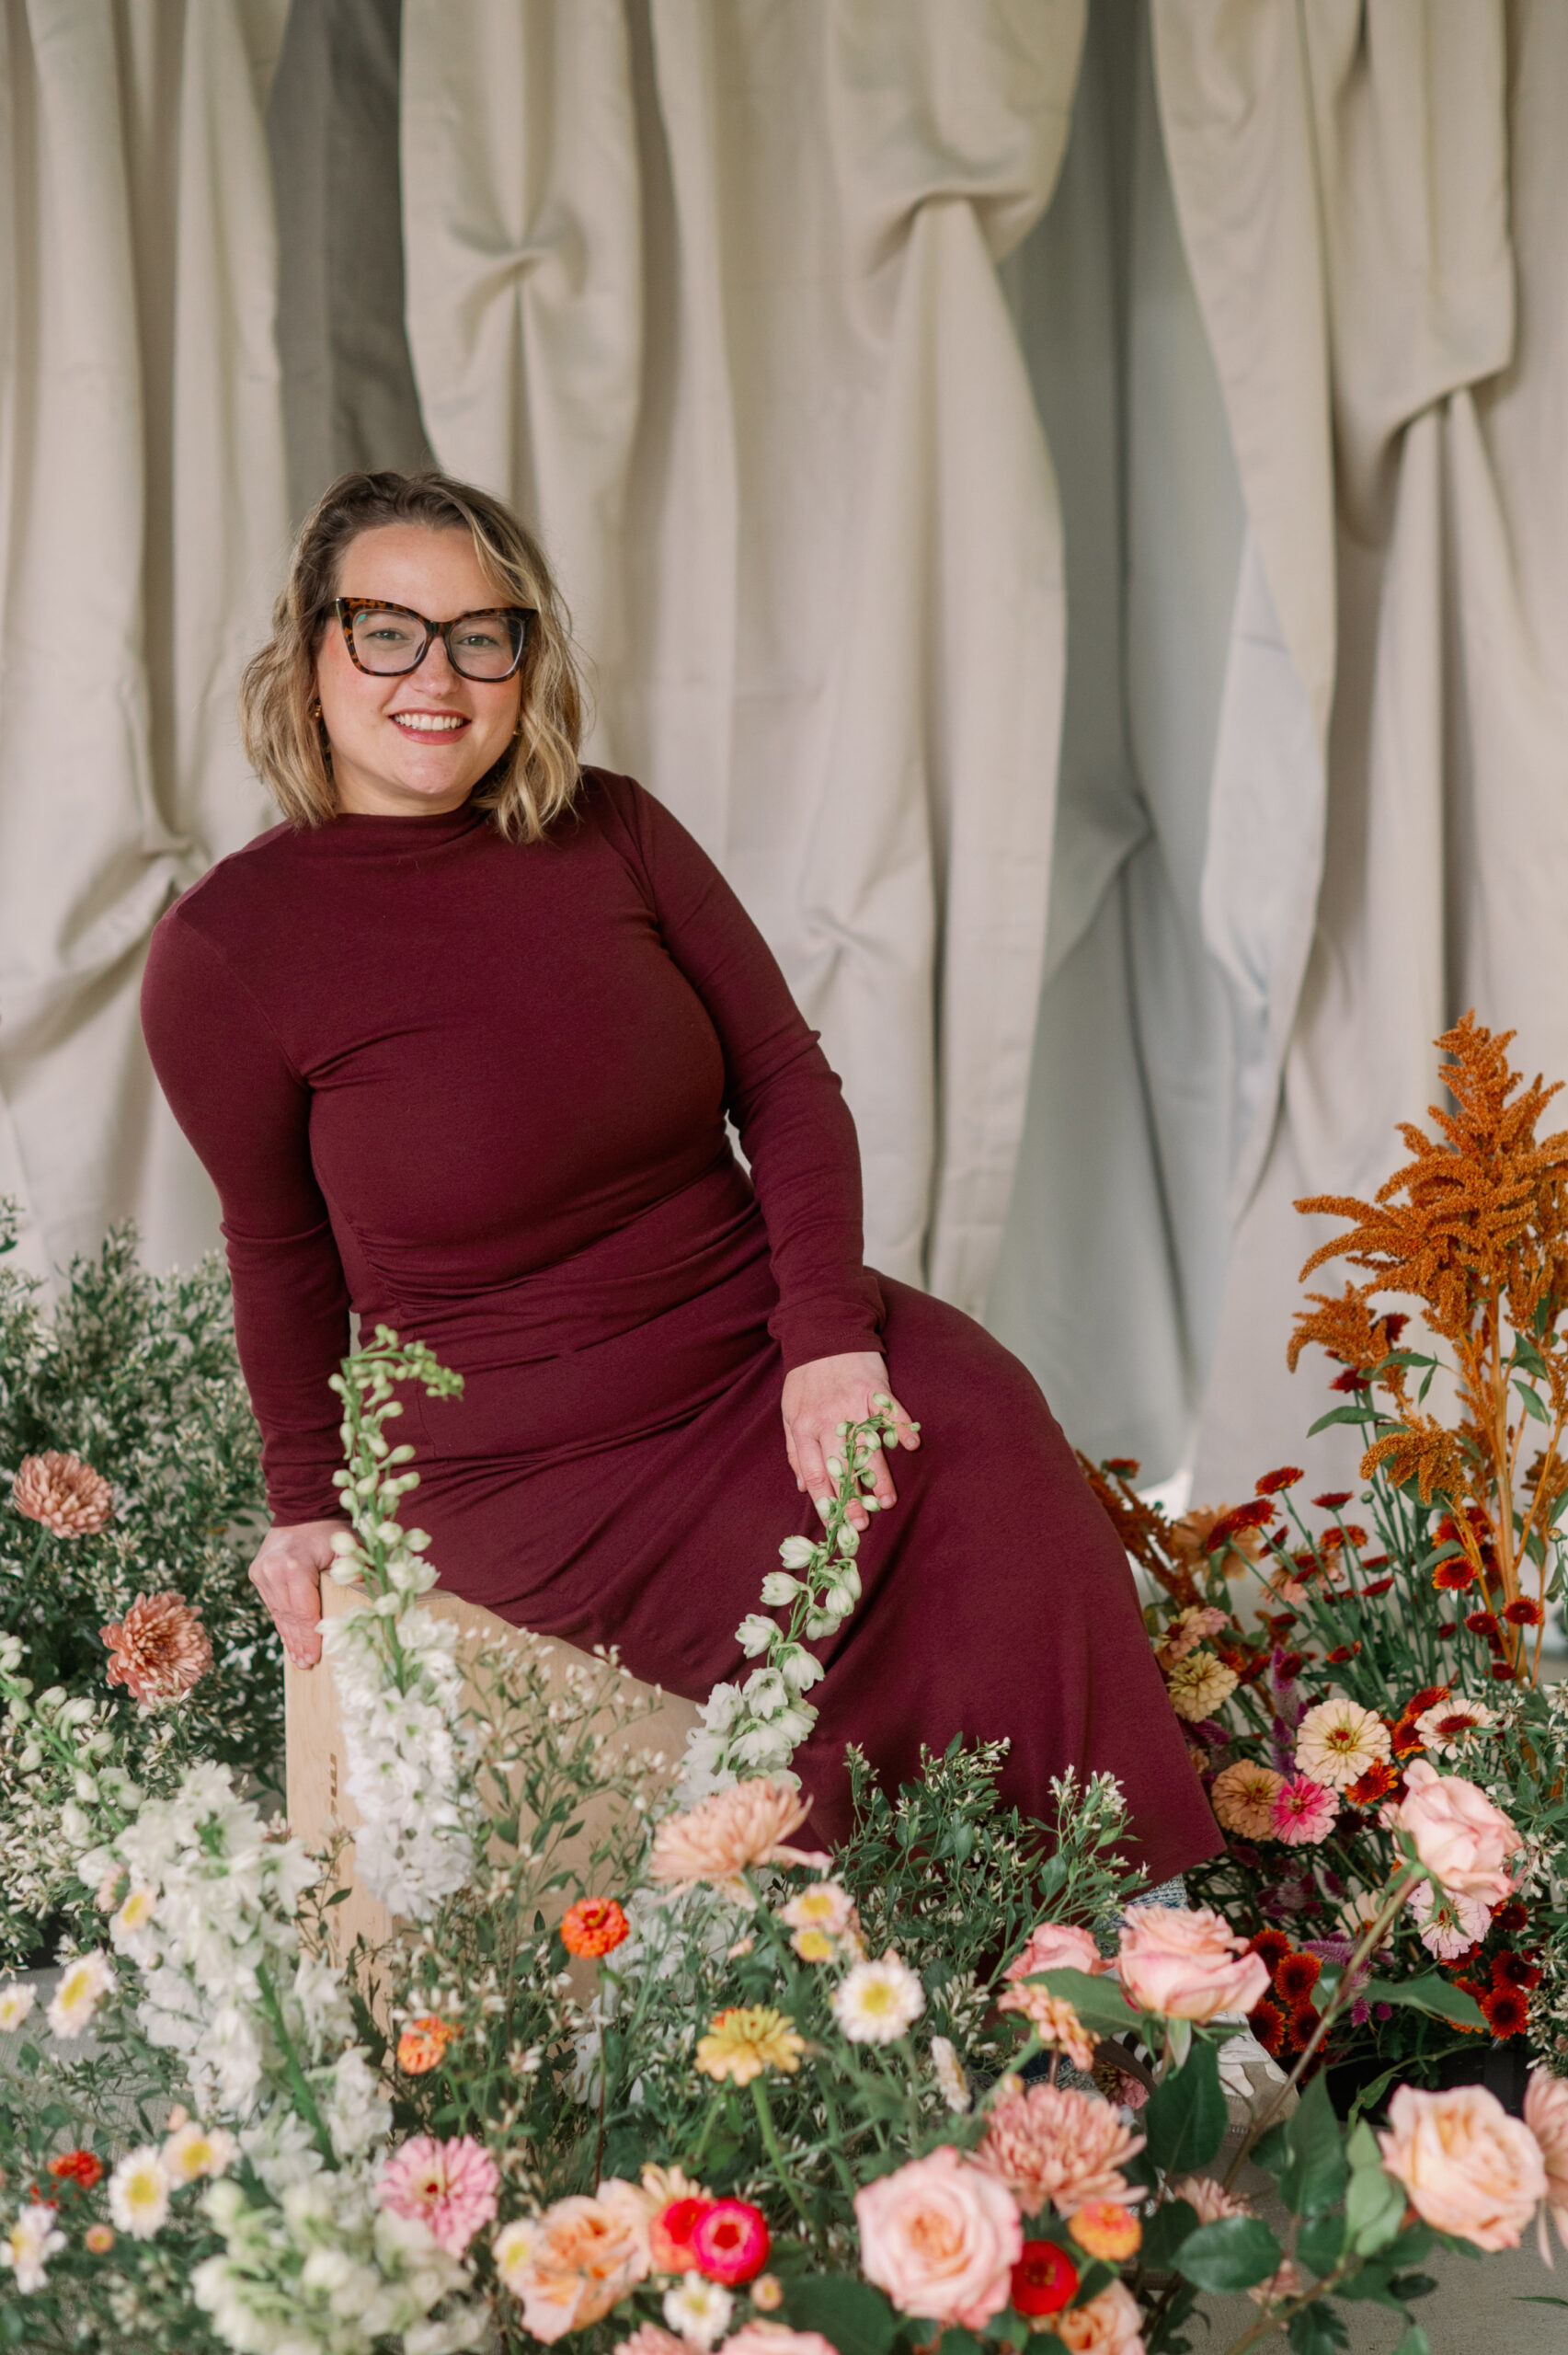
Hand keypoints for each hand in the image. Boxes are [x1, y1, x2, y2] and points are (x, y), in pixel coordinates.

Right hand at [247, 1520, 342, 1668]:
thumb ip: (355, 1571)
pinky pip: (272, 1606)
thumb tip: (370, 1599)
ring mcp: (261, 1574)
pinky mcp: (257, 1575)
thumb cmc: (329, 1530)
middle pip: (290, 1616)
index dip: (310, 1637)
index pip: (304, 1611)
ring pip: (278, 1613)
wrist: (300, 1510)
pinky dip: (282, 1623)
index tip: (315, 1658)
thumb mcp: (347, 1545)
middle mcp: (272, 1571)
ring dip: (289, 1637)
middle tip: (307, 1665)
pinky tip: (289, 1640)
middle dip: (300, 1643)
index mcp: (293, 1566)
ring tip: (299, 1660)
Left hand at [781, 1351, 919, 1530]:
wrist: (823, 1331)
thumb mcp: (790, 1412)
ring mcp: (852, 1404)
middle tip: (863, 1524)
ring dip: (877, 1476)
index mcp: (804, 1427)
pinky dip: (901, 1428)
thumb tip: (803, 1486)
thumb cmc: (806, 1377)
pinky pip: (890, 1412)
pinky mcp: (873, 1389)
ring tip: (887, 1501)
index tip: (837, 1525)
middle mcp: (828, 1420)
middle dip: (852, 1498)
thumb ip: (795, 1450)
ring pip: (866, 1447)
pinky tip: (912, 1446)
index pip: (814, 1473)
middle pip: (840, 1467)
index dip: (826, 1502)